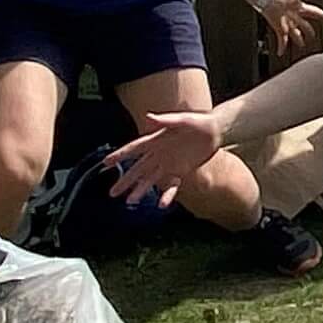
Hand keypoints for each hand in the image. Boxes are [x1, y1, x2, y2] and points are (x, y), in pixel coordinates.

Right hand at [105, 110, 225, 208]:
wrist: (216, 131)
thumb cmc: (199, 122)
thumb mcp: (184, 119)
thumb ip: (166, 120)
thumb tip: (148, 117)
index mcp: (156, 139)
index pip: (134, 148)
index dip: (120, 155)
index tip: (106, 162)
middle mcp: (159, 154)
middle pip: (138, 169)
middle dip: (125, 180)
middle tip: (112, 192)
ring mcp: (169, 164)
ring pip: (150, 180)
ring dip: (140, 190)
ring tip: (129, 202)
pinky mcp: (180, 171)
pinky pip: (171, 186)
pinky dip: (167, 195)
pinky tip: (162, 205)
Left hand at [260, 0, 322, 54]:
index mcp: (299, 7)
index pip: (312, 12)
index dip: (319, 15)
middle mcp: (293, 16)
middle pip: (305, 26)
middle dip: (309, 31)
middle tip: (313, 36)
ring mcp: (287, 24)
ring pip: (295, 35)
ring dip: (298, 40)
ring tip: (301, 45)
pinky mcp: (280, 29)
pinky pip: (282, 41)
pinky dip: (281, 47)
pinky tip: (281, 53)